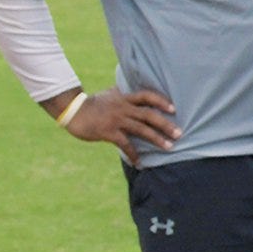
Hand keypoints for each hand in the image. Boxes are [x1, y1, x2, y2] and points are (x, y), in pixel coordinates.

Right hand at [60, 88, 180, 165]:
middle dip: (165, 124)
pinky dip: (133, 155)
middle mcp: (123, 108)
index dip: (161, 101)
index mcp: (124, 98)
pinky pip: (125, 144)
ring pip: (141, 129)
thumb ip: (122, 93)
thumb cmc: (92, 104)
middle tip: (179, 133)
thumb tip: (129, 88)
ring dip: (156, 139)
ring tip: (169, 147)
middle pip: (149, 115)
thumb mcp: (109, 94)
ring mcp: (116, 120)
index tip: (174, 108)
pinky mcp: (108, 132)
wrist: (72, 111)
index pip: (146, 96)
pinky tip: (139, 163)